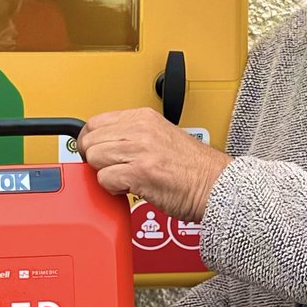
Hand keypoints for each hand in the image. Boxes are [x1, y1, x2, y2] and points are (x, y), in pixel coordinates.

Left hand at [77, 108, 230, 222]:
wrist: (215, 185)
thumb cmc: (193, 168)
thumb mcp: (160, 136)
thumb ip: (132, 135)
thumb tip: (104, 144)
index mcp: (144, 117)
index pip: (95, 122)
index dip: (92, 142)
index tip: (98, 153)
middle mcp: (140, 129)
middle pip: (90, 141)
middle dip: (96, 159)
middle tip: (112, 169)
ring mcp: (139, 149)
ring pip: (94, 159)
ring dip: (105, 174)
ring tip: (124, 178)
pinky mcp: (139, 172)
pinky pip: (104, 179)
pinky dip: (113, 188)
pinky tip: (129, 188)